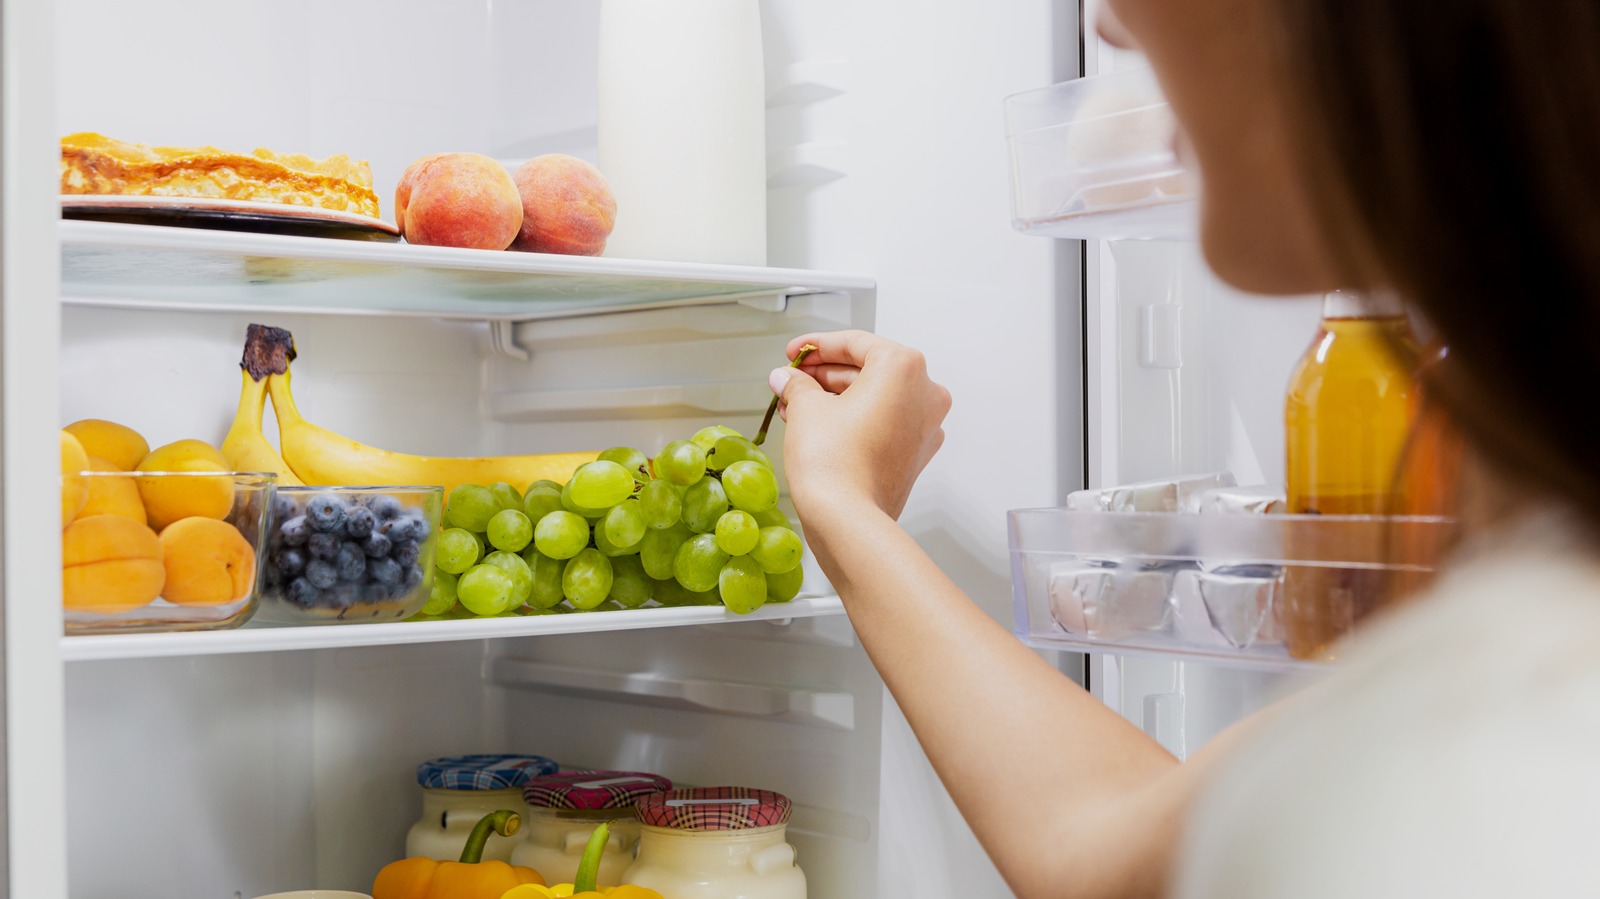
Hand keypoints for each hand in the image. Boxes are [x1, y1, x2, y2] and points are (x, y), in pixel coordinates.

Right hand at [769, 330, 950, 521]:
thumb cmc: (833, 461)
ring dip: (835, 397)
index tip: (794, 352)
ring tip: (795, 404)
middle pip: (868, 370)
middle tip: (792, 379)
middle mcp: (925, 393)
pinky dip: (854, 419)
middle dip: (824, 375)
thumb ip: (797, 384)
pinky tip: (818, 424)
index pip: (855, 343)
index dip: (817, 345)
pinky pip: (884, 422)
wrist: (847, 519)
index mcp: (904, 368)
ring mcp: (926, 426)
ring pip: (875, 398)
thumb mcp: (806, 407)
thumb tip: (787, 378)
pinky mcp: (916, 453)